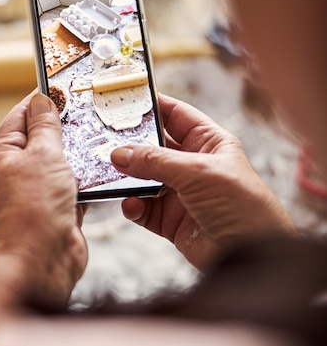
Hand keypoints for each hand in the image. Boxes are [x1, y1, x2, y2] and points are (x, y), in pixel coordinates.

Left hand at [0, 91, 87, 306]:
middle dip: (64, 125)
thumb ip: (45, 126)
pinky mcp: (59, 209)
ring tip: (100, 133)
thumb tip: (42, 100)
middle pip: (42, 139)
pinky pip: (75, 186)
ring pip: (61, 162)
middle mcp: (19, 172)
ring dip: (79, 152)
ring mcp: (39, 192)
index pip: (20, 117)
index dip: (40, 100)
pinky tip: (106, 167)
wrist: (42, 259)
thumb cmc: (34, 206)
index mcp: (4, 155)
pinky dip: (89, 178)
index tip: (60, 86)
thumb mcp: (42, 154)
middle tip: (87, 108)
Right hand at [111, 94, 295, 270]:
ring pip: (143, 178)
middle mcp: (192, 165)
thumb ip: (155, 162)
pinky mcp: (170, 219)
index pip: (175, 115)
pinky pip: (142, 208)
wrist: (251, 255)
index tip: (124, 100)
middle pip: (153, 147)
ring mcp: (180, 193)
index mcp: (208, 143)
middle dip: (130, 144)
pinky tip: (132, 205)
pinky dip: (133, 206)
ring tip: (112, 174)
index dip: (152, 106)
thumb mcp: (198, 172)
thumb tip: (119, 154)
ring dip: (127, 178)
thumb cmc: (242, 206)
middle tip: (104, 139)